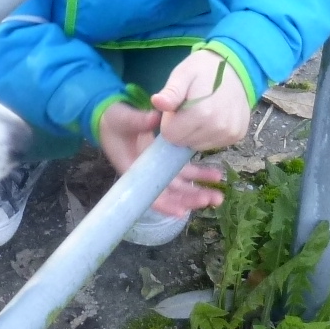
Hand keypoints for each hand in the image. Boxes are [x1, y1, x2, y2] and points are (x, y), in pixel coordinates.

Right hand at [97, 99, 226, 216]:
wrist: (111, 116)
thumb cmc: (113, 120)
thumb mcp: (122, 119)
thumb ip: (139, 120)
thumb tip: (155, 118)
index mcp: (133, 170)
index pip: (149, 194)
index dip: (165, 205)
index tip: (181, 212)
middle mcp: (147, 174)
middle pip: (170, 193)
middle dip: (191, 199)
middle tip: (212, 200)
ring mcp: (157, 168)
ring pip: (180, 185)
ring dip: (199, 191)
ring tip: (218, 194)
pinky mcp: (166, 159)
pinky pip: (184, 172)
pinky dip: (199, 175)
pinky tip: (215, 176)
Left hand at [150, 49, 251, 152]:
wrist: (234, 69)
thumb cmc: (203, 70)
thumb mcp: (183, 75)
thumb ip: (170, 92)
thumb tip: (156, 102)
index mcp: (201, 112)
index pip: (170, 135)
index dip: (169, 121)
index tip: (177, 107)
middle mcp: (217, 127)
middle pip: (183, 142)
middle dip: (181, 128)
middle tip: (189, 108)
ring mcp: (229, 133)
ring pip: (196, 145)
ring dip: (194, 132)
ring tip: (201, 112)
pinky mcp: (236, 136)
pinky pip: (211, 144)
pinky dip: (207, 134)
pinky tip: (213, 117)